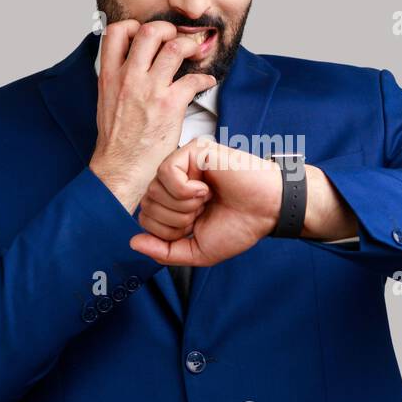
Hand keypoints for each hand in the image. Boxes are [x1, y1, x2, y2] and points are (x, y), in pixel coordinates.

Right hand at [88, 20, 216, 212]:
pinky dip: (205, 78)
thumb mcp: (106, 101)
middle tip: (175, 39)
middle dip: (167, 29)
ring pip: (173, 47)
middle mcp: (129, 78)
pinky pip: (194, 80)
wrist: (120, 168)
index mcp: (110, 76)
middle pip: (149, 31)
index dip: (134, 25)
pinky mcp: (169, 105)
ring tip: (194, 53)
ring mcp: (149, 90)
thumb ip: (117, 79)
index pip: (116, 31)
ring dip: (189, 46)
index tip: (146, 34)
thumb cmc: (116, 141)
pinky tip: (207, 82)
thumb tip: (130, 66)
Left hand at [130, 139, 282, 266]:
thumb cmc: (239, 226)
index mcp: (175, 202)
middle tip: (203, 212)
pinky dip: (185, 189)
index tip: (196, 225)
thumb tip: (134, 244)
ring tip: (207, 199)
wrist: (268, 210)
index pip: (146, 219)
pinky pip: (167, 173)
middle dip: (175, 221)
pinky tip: (205, 188)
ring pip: (154, 190)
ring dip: (183, 206)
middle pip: (147, 205)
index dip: (167, 232)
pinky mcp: (192, 151)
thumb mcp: (197, 251)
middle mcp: (175, 181)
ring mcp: (183, 164)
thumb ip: (164, 251)